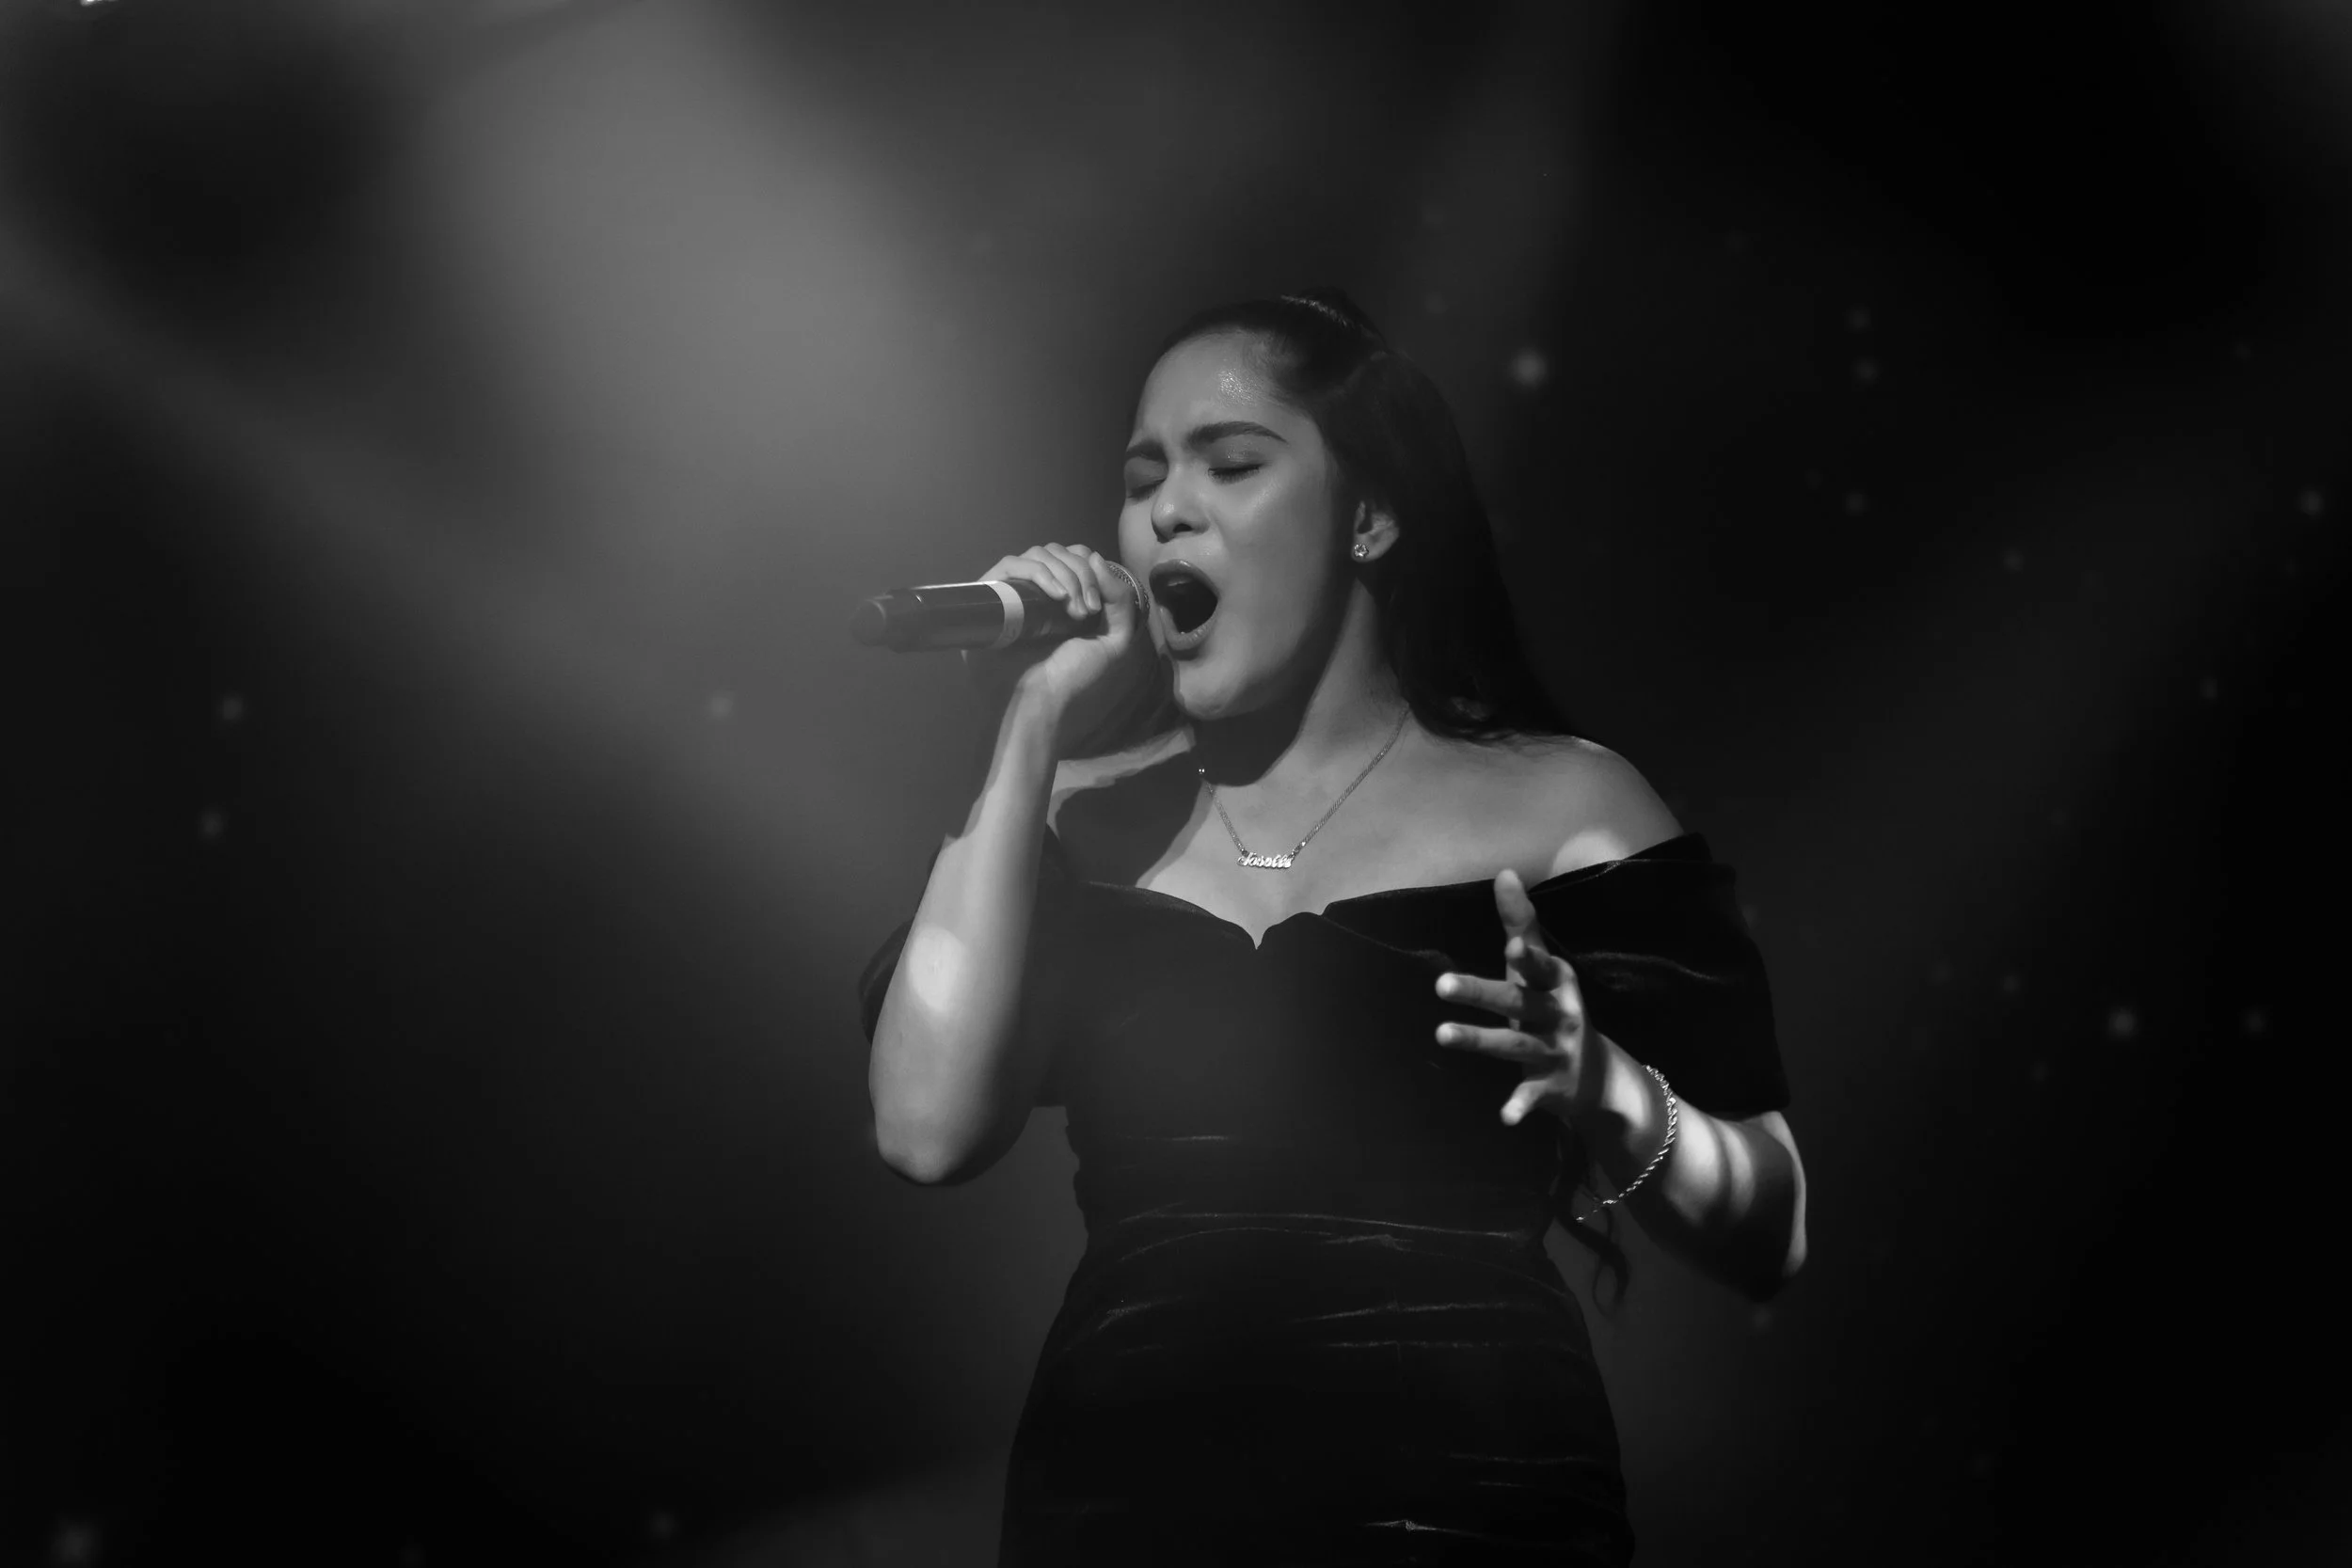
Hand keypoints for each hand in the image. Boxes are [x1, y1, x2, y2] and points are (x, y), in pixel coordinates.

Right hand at [961, 542, 1166, 757]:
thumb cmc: (1072, 678)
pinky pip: (1012, 564)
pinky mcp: (991, 594)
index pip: (1075, 557)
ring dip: (1065, 575)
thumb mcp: (1113, 641)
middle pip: (1059, 552)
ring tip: (1073, 610)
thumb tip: (1094, 557)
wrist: (1037, 702)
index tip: (1097, 605)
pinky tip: (1055, 596)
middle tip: (1086, 611)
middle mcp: (1037, 590)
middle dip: (1081, 575)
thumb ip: (1120, 601)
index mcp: (1064, 597)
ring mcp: (1013, 590)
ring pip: (1038, 554)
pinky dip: (1039, 572)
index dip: (1090, 569)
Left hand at [1432, 868, 1603, 1127]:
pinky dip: (1521, 1106)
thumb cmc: (1555, 1009)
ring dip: (1479, 1041)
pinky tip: (1505, 1117)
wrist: (1601, 1077)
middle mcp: (1558, 1015)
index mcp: (1555, 983)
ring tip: (1440, 1034)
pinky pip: (1532, 1094)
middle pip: (1517, 1002)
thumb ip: (1522, 924)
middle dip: (1481, 992)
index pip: (1540, 966)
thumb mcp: (1542, 970)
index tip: (1510, 945)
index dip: (1528, 956)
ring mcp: (1555, 1051)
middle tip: (1440, 984)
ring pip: (1514, 1045)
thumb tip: (1505, 872)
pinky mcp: (1550, 1086)